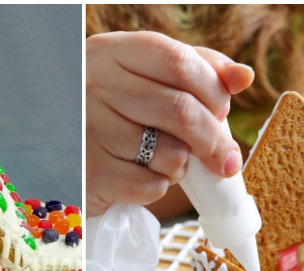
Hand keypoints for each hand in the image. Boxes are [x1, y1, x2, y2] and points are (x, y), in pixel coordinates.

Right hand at [87, 31, 253, 216]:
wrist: (60, 151)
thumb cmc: (115, 110)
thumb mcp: (146, 77)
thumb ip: (196, 69)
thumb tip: (243, 76)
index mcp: (111, 52)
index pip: (178, 61)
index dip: (213, 89)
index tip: (223, 110)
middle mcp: (93, 85)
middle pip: (180, 110)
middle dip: (213, 139)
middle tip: (224, 156)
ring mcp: (87, 130)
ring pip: (169, 153)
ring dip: (182, 165)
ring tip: (166, 159)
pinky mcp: (89, 173)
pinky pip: (149, 186)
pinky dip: (159, 187)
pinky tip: (141, 175)